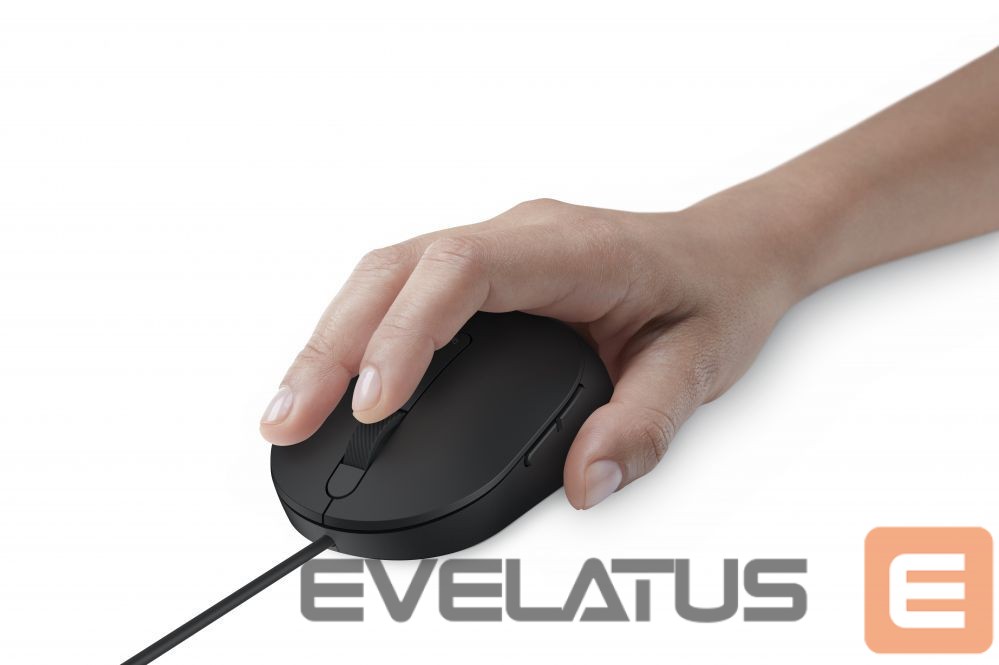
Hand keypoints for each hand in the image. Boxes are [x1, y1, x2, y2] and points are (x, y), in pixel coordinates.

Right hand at [259, 195, 800, 508]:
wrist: (728, 253)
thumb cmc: (714, 295)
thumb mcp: (699, 365)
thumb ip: (644, 425)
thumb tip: (584, 483)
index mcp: (569, 250)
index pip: (462, 273)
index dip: (403, 335)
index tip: (369, 406)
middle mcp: (519, 237)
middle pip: (395, 268)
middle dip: (331, 344)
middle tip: (289, 419)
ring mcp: (496, 248)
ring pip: (385, 275)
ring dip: (330, 338)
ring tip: (288, 410)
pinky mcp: (484, 270)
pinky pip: (401, 290)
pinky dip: (357, 333)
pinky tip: (335, 381)